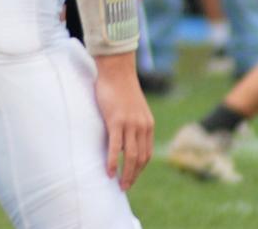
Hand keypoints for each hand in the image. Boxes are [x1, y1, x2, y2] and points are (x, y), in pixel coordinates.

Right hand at [93, 54, 153, 191]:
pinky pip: (115, 147)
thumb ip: (133, 124)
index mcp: (148, 125)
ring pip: (130, 156)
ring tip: (119, 184)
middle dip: (134, 176)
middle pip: (141, 158)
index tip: (132, 177)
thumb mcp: (134, 109)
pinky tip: (109, 172)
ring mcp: (130, 124)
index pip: (147, 153)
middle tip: (125, 187)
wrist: (117, 70)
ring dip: (126, 174)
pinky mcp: (116, 121)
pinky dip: (113, 162)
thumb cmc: (121, 88)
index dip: (140, 168)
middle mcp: (142, 126)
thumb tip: (125, 140)